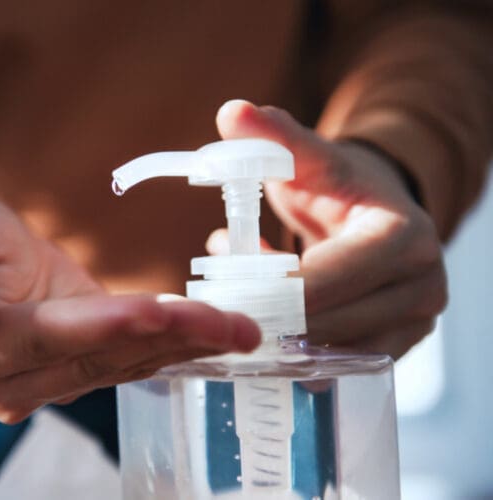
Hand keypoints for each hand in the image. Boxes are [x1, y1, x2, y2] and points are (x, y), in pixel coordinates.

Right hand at [0, 194, 259, 422]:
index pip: (49, 338)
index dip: (105, 326)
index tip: (160, 311)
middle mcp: (12, 382)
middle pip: (100, 357)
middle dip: (170, 338)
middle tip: (235, 325)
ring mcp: (47, 383)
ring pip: (125, 363)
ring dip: (187, 346)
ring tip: (244, 330)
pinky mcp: (78, 369)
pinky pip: (131, 360)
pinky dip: (177, 346)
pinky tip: (220, 336)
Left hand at [209, 100, 446, 357]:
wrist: (377, 213)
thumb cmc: (338, 185)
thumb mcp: (308, 159)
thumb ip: (273, 136)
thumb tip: (231, 111)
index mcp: (404, 236)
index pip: (331, 277)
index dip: (273, 286)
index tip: (223, 285)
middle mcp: (422, 285)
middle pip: (329, 323)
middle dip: (268, 315)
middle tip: (217, 301)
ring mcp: (415, 323)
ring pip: (330, 350)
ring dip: (277, 332)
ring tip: (238, 300)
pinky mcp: (396, 346)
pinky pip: (336, 363)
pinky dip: (293, 346)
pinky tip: (266, 318)